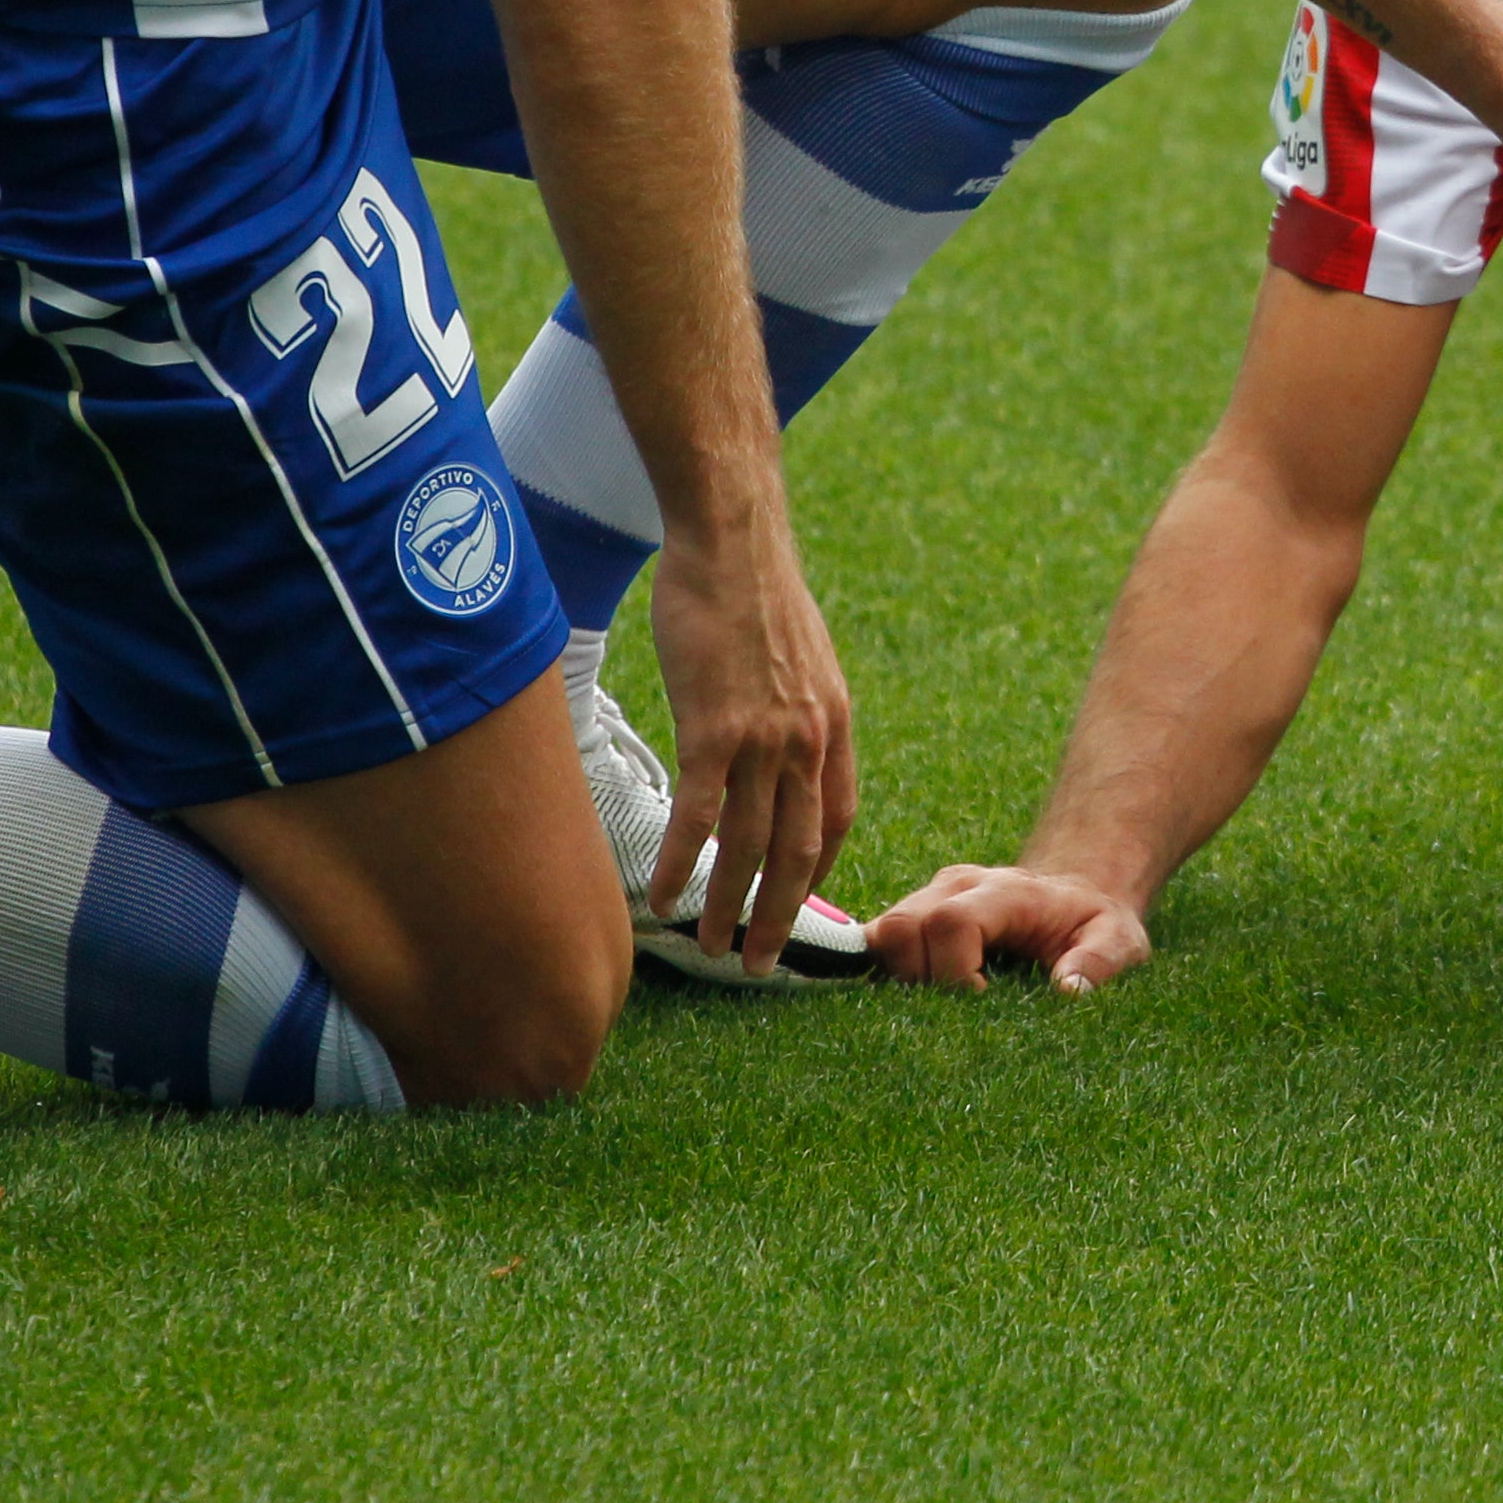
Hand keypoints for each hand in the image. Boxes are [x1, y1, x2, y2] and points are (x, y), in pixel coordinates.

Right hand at [644, 506, 858, 975]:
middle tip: (762, 964)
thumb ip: (800, 708)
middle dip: (782, 916)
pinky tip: (665, 899)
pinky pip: (701, 816)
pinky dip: (685, 865)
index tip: (799, 904)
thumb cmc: (754, 591)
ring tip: (715, 950)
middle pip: (801, 851)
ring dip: (732, 907)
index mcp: (835, 725)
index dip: (818, 871)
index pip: (837, 819)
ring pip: (751, 847)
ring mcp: (766, 739)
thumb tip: (782, 742)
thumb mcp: (802, 658)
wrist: (734, 538)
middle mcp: (811, 741)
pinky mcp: (716, 729)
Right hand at [869, 861, 1152, 994]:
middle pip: (900, 927)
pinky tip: (916, 1006)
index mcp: (1006, 892)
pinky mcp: (913, 918)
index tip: (981, 1006)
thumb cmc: (1095, 924)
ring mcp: (929, 898)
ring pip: (880, 936)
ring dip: (897, 982)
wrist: (1074, 895)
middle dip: (917, 982)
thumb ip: (1101, 960)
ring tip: (939, 1012)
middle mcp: (956, 886)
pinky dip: (887, 977)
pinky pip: (877, 945)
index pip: (952, 922)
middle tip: (954, 1015)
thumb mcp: (1120, 940)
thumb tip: (1068, 991)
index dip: (955, 974)